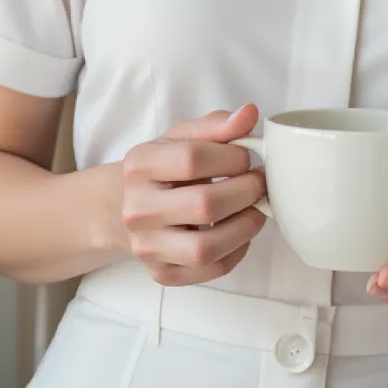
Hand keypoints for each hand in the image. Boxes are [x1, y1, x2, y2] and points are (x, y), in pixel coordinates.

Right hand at [116, 104, 267, 285]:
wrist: (128, 207)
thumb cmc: (164, 169)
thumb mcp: (183, 138)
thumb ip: (216, 125)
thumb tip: (249, 113)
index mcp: (139, 166)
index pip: (193, 159)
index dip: (232, 157)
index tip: (246, 157)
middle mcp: (137, 209)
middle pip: (204, 205)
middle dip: (245, 191)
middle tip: (259, 183)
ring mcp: (147, 247)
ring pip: (205, 248)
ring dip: (244, 227)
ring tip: (255, 209)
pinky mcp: (162, 274)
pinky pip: (210, 271)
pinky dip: (236, 252)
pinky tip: (239, 232)